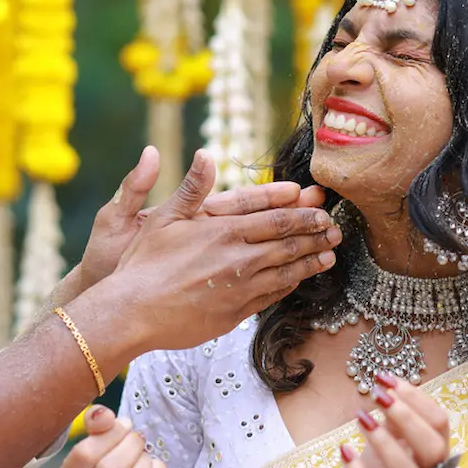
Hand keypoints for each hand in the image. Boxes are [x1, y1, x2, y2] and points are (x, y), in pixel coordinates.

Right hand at [79, 150, 340, 354]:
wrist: (132, 313)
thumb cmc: (143, 264)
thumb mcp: (164, 218)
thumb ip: (192, 187)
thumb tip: (207, 153)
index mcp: (223, 230)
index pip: (275, 217)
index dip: (302, 211)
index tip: (319, 205)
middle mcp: (238, 258)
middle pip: (288, 242)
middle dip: (314, 234)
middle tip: (335, 229)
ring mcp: (240, 288)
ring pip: (286, 271)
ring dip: (310, 260)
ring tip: (329, 254)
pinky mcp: (235, 313)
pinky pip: (271, 296)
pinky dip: (289, 285)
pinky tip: (298, 279)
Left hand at [337, 372, 452, 467]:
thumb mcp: (392, 448)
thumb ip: (395, 424)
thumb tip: (387, 388)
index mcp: (435, 458)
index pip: (439, 422)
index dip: (415, 397)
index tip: (385, 378)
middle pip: (432, 446)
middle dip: (407, 416)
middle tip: (379, 396)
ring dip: (384, 442)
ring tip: (361, 418)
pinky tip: (344, 450)